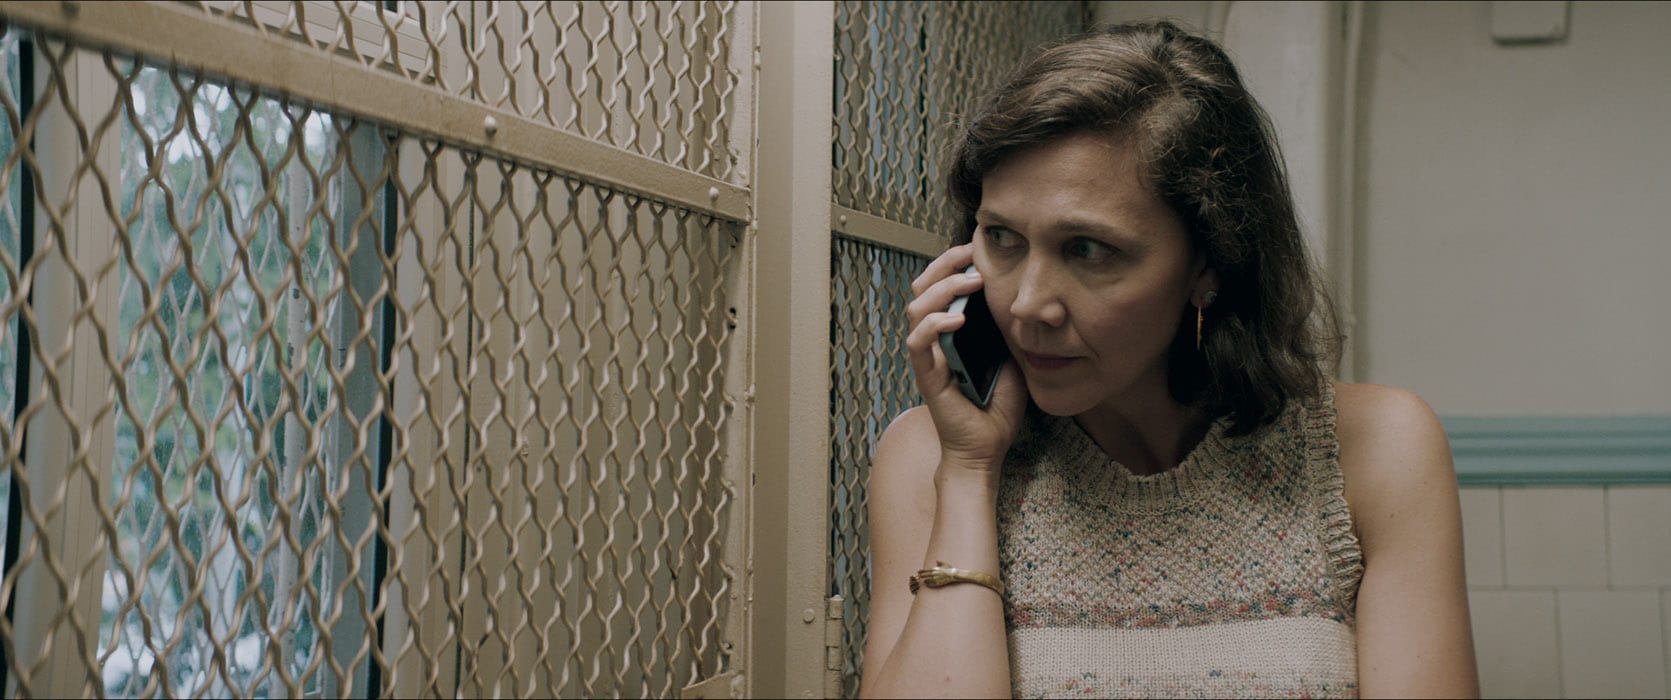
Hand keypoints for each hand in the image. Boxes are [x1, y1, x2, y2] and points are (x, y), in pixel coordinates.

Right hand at [905, 244, 1028, 472]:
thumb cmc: (996, 405)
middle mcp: (934, 339)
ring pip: (916, 308)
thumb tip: (1020, 293)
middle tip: (971, 253)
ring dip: (943, 288)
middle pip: (922, 287)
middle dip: (944, 264)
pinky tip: (958, 319)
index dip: (953, 262)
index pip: (941, 285)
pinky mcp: (926, 376)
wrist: (987, 447)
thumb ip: (1005, 327)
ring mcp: (928, 356)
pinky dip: (934, 325)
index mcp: (951, 330)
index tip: (979, 248)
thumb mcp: (1009, 354)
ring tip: (973, 281)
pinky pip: (918, 343)